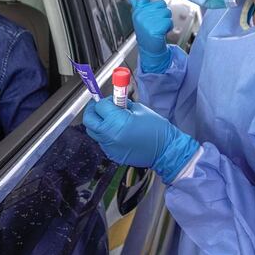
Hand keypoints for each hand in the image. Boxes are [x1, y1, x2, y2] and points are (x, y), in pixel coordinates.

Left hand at [83, 97, 198, 183]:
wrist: (165, 150)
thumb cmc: (156, 129)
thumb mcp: (139, 109)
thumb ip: (122, 104)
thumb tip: (112, 101)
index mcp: (117, 121)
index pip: (99, 106)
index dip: (104, 101)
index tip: (110, 100)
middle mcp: (109, 135)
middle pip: (89, 120)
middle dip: (93, 111)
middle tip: (100, 106)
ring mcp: (109, 147)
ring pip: (93, 132)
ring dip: (98, 123)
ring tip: (110, 119)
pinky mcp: (112, 154)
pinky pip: (102, 141)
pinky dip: (105, 135)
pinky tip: (117, 132)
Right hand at [129, 0, 172, 72]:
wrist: (148, 49)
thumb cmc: (146, 33)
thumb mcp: (140, 19)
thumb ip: (138, 7)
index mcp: (139, 10)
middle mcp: (142, 14)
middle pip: (162, 4)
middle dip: (163, 14)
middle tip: (157, 24)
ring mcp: (148, 21)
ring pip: (167, 13)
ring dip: (166, 21)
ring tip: (158, 28)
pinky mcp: (155, 27)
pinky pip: (168, 22)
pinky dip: (168, 28)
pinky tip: (161, 33)